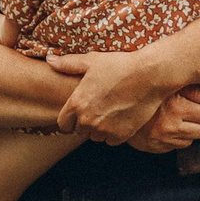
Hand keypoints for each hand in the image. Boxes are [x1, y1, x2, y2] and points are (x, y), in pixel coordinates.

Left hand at [47, 50, 199, 146]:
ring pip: (95, 137)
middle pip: (79, 131)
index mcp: (76, 103)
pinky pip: (111, 141)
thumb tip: (49, 59)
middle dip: (85, 122)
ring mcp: (105, 129)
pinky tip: (121, 118)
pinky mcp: (121, 136)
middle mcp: (88, 120)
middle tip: (98, 109)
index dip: (69, 119)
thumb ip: (67, 64)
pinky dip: (115, 133)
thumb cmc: (119, 65)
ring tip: (110, 112)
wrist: (149, 75)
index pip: (63, 124)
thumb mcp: (91, 61)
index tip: (78, 113)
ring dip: (100, 129)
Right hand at [125, 86, 199, 152]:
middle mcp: (171, 127)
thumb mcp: (170, 85)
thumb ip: (196, 92)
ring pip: (192, 139)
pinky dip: (178, 137)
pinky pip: (177, 146)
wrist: (115, 105)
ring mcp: (163, 140)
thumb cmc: (145, 90)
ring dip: (190, 130)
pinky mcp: (156, 148)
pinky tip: (169, 126)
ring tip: (181, 118)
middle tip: (199, 112)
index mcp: (177, 108)